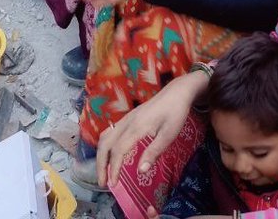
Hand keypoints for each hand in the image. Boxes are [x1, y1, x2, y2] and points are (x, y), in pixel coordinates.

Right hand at [96, 71, 207, 187]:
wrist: (177, 92)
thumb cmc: (175, 114)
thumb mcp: (169, 135)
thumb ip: (154, 152)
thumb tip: (140, 171)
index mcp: (136, 127)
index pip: (118, 150)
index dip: (114, 168)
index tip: (113, 184)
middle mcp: (127, 122)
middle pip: (105, 143)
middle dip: (101, 164)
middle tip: (103, 182)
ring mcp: (126, 118)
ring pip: (105, 136)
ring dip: (101, 155)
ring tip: (104, 171)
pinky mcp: (128, 117)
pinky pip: (110, 132)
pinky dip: (106, 146)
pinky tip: (110, 155)